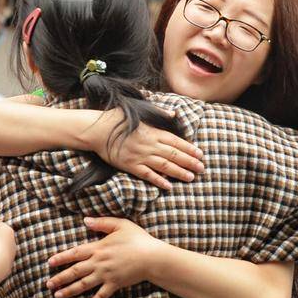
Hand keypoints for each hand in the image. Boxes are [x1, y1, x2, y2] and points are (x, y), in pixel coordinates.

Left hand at [47, 217, 161, 297]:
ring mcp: (106, 275)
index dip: (61, 257)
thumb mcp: (120, 225)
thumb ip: (102, 222)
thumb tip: (85, 220)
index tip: (49, 263)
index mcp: (98, 247)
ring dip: (69, 291)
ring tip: (57, 296)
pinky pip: (101, 296)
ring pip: (83, 284)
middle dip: (60, 278)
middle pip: (75, 271)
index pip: (75, 253)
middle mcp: (99, 263)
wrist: (152, 257)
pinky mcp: (114, 285)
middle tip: (48, 284)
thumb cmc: (138, 239)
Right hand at [84, 112, 203, 190]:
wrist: (95, 130)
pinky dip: (159, 181)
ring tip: (191, 177)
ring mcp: (139, 156)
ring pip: (164, 166)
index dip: (189, 148)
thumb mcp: (138, 110)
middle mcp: (148, 145)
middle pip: (173, 155)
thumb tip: (174, 113)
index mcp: (152, 131)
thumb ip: (158, 112)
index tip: (200, 154)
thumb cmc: (115, 118)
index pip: (175, 141)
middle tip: (202, 168)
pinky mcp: (130, 166)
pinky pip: (147, 175)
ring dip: (179, 172)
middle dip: (189, 162)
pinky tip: (168, 186)